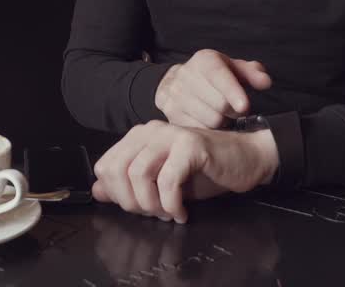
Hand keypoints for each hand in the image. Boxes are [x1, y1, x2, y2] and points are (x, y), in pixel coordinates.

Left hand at [91, 120, 278, 223]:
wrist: (246, 159)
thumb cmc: (205, 171)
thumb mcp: (161, 181)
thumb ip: (128, 184)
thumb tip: (98, 192)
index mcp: (139, 137)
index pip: (104, 166)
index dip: (116, 194)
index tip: (137, 208)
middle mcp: (150, 131)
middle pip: (117, 170)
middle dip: (131, 201)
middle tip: (152, 214)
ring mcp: (171, 134)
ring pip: (138, 173)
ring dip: (150, 203)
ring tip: (167, 213)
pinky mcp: (191, 145)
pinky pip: (168, 179)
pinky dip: (171, 202)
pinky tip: (181, 211)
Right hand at [154, 49, 272, 128]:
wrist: (177, 80)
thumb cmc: (214, 76)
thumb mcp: (233, 69)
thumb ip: (252, 74)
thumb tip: (265, 82)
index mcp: (204, 60)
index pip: (219, 76)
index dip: (233, 92)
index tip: (244, 106)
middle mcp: (186, 74)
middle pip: (219, 104)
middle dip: (233, 111)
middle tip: (235, 109)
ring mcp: (175, 94)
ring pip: (210, 120)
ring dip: (222, 122)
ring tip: (220, 114)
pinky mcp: (169, 112)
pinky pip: (198, 130)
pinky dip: (208, 130)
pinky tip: (208, 120)